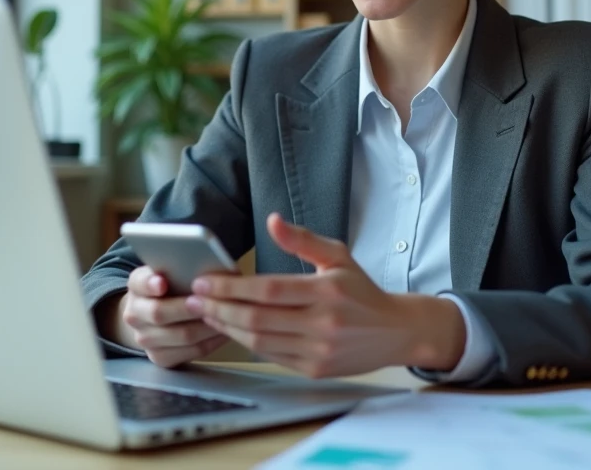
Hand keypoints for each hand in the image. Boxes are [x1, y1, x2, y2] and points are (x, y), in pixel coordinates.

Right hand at [112, 265, 229, 367]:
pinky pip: (189, 352)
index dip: (150, 284)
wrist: (153, 317)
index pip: (140, 282)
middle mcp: (134, 313)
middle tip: (210, 302)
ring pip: (181, 335)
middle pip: (159, 313)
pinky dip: (210, 341)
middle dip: (188, 308)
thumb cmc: (172, 287)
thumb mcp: (171, 271)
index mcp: (137, 285)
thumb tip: (212, 264)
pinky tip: (223, 331)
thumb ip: (184, 267)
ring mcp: (144, 338)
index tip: (162, 283)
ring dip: (206, 326)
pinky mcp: (159, 357)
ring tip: (226, 316)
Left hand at [186, 213, 465, 378]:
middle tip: (195, 298)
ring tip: (207, 313)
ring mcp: (318, 350)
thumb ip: (302, 239)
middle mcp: (323, 324)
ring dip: (227, 327)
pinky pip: (271, 356)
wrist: (395, 332)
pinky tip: (232, 329)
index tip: (205, 281)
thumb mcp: (338, 256)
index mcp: (327, 291)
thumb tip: (271, 220)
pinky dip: (248, 343)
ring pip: (259, 341)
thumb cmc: (362, 290)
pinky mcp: (315, 370)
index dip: (232, 287)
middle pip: (257, 318)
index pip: (268, 289)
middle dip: (219, 308)